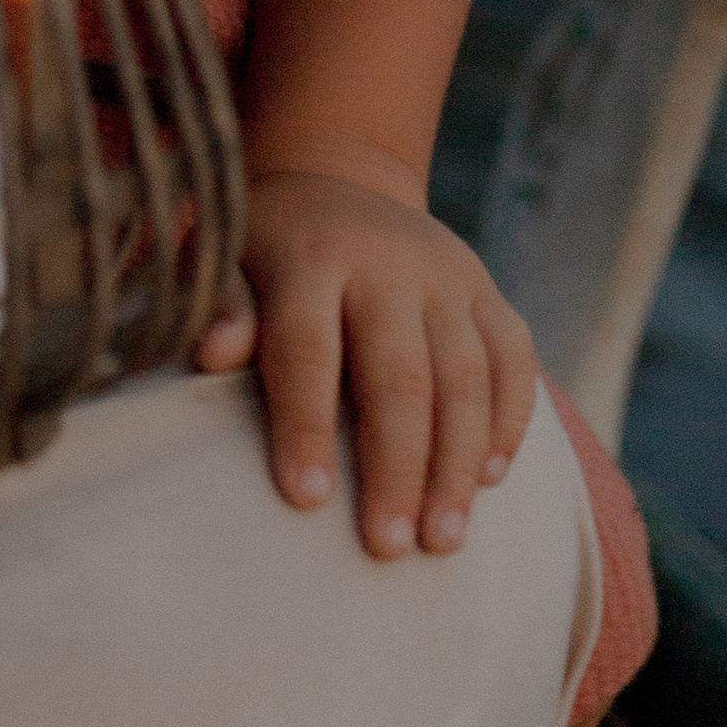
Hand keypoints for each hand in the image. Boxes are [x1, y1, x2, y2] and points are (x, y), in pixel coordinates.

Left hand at [194, 165, 537, 562]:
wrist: (340, 177)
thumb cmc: (268, 248)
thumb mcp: (228, 260)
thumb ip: (221, 306)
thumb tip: (212, 356)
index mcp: (310, 256)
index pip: (307, 348)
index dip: (305, 425)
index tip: (305, 503)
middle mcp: (387, 261)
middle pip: (399, 374)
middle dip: (397, 467)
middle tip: (388, 549)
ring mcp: (447, 274)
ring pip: (467, 376)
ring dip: (458, 464)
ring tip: (443, 541)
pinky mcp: (489, 290)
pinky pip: (514, 359)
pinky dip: (509, 422)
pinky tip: (489, 481)